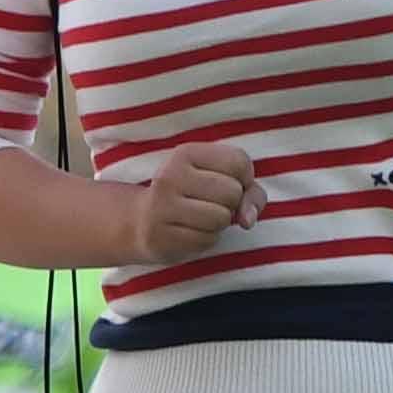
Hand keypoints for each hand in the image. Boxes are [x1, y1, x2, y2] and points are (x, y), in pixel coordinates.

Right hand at [118, 147, 264, 261]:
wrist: (142, 222)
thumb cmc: (193, 196)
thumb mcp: (221, 179)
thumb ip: (251, 192)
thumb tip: (248, 221)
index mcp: (185, 153)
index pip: (239, 161)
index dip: (245, 178)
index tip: (226, 181)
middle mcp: (170, 176)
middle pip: (233, 192)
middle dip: (231, 203)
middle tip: (210, 202)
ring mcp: (162, 207)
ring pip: (222, 218)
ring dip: (220, 223)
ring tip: (201, 217)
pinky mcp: (161, 237)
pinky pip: (208, 240)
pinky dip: (207, 239)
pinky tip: (189, 231)